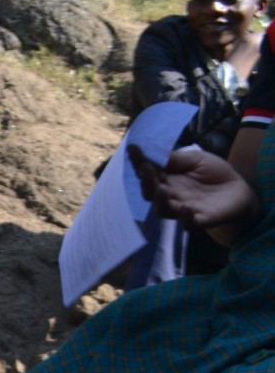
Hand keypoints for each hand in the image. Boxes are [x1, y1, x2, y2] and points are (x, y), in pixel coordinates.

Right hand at [130, 144, 257, 229]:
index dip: (139, 162)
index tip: (133, 149)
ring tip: (160, 190)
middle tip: (145, 169)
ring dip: (159, 201)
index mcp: (167, 179)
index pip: (148, 172)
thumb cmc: (214, 172)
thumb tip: (150, 152)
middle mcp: (170, 196)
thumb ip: (175, 159)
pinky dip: (186, 219)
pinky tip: (186, 209)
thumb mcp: (196, 159)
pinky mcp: (201, 220)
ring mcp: (184, 209)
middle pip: (150, 193)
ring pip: (164, 210)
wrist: (238, 188)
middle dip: (146, 182)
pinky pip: (189, 224)